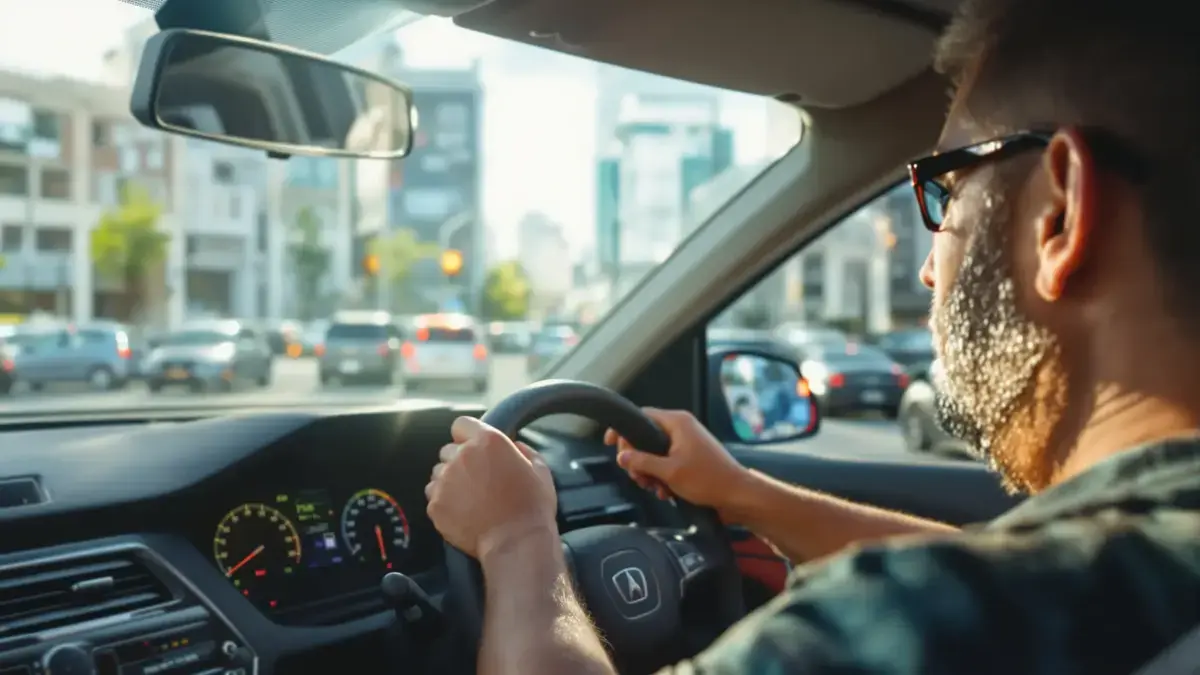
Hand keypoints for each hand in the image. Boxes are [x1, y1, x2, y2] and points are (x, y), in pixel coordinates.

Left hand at [426, 417, 557, 560]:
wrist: (516, 543)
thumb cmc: (532, 507)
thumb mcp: (539, 469)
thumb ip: (522, 450)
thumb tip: (514, 446)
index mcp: (487, 442)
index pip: (461, 424)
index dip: (467, 436)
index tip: (474, 448)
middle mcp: (461, 456)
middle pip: (447, 450)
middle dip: (459, 461)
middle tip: (477, 479)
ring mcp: (445, 481)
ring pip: (438, 473)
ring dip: (450, 481)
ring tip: (470, 498)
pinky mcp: (436, 504)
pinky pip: (433, 496)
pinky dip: (445, 502)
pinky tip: (463, 512)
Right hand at [605, 408, 749, 513]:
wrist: (737, 495)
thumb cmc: (708, 480)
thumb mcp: (669, 472)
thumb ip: (642, 462)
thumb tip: (622, 456)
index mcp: (677, 422)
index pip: (641, 416)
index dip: (623, 430)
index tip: (610, 443)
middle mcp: (681, 428)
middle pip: (645, 437)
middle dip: (637, 459)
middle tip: (638, 476)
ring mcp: (687, 442)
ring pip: (654, 453)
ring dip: (650, 472)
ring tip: (655, 487)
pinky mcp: (690, 457)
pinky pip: (667, 462)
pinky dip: (662, 476)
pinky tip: (666, 491)